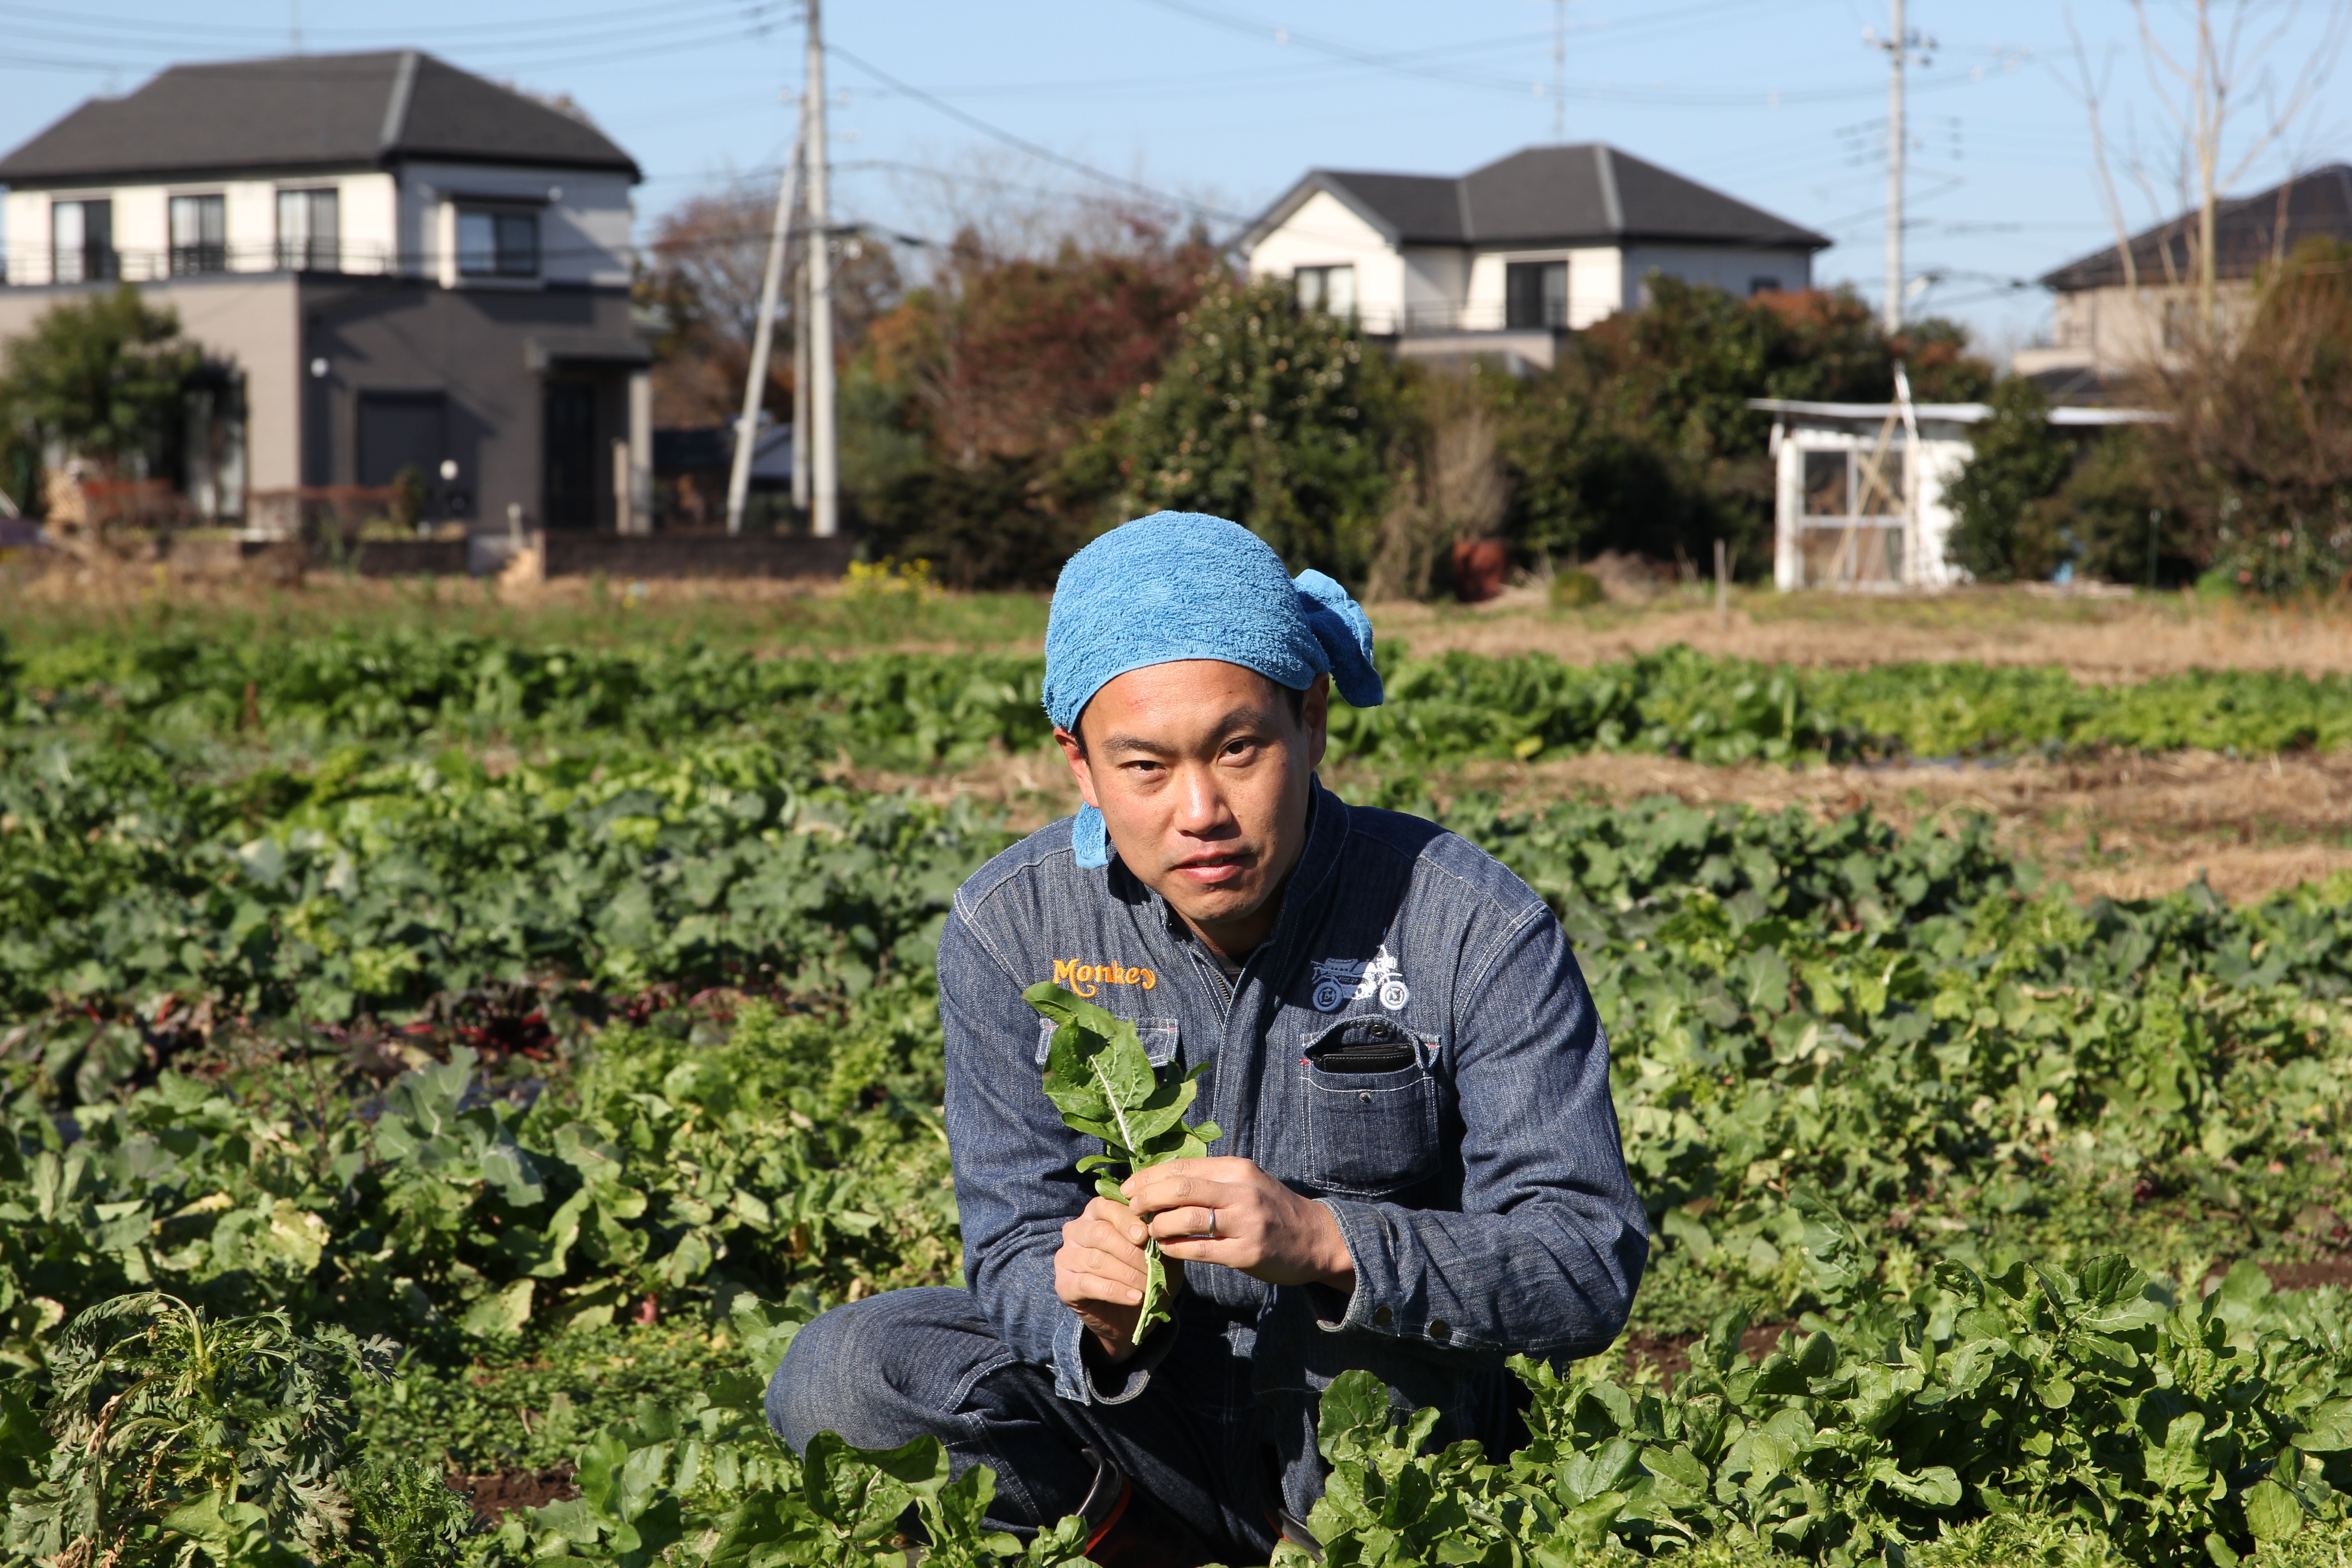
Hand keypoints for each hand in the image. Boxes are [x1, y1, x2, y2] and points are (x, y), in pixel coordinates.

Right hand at [1053, 1194, 1177, 1363]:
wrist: (1130, 1314)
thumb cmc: (1143, 1273)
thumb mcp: (1156, 1252)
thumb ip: (1154, 1237)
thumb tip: (1157, 1229)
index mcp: (1095, 1213)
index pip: (1106, 1206)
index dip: (1126, 1220)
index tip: (1145, 1236)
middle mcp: (1075, 1230)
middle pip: (1100, 1233)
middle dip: (1130, 1252)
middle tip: (1152, 1268)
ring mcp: (1066, 1257)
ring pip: (1096, 1260)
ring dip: (1127, 1274)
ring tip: (1147, 1286)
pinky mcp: (1063, 1284)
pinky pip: (1089, 1285)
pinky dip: (1116, 1292)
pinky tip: (1135, 1298)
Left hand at [1123, 1157, 1355, 1294]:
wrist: (1315, 1238)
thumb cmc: (1270, 1209)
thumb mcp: (1244, 1182)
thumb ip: (1209, 1180)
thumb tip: (1158, 1181)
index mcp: (1236, 1169)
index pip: (1181, 1166)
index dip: (1148, 1177)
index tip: (1128, 1187)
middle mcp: (1240, 1191)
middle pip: (1179, 1188)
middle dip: (1146, 1197)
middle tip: (1130, 1208)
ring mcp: (1245, 1222)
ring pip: (1185, 1218)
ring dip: (1157, 1225)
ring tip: (1147, 1231)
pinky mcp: (1246, 1253)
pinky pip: (1198, 1249)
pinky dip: (1174, 1248)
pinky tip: (1164, 1248)